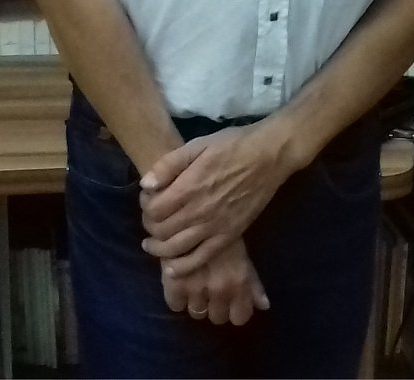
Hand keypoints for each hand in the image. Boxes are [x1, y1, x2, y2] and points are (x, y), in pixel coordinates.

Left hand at [138, 125, 290, 274]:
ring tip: (151, 245)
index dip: (144, 207)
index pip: (153, 210)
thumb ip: (168, 165)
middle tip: (150, 220)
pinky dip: (183, 266)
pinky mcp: (229, 236)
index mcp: (188, 187)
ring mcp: (214, 227)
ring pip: (176, 248)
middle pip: (161, 230)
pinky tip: (171, 267)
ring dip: (159, 249)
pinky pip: (202, 258)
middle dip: (149, 227)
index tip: (148, 200)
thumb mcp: (196, 145)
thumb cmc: (231, 146)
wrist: (268, 157)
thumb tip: (146, 185)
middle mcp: (198, 211)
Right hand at [160, 237, 268, 325]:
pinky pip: (176, 305)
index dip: (234, 310)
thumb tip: (263, 305)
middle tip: (209, 290)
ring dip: (195, 302)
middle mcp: (220, 290)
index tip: (229, 301)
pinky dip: (177, 296)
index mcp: (239, 282)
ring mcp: (196, 288)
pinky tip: (179, 282)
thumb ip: (252, 281)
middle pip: (217, 318)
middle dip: (214, 306)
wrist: (191, 210)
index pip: (240, 317)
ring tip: (193, 285)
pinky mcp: (173, 283)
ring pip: (196, 313)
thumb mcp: (241, 252)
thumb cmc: (221, 228)